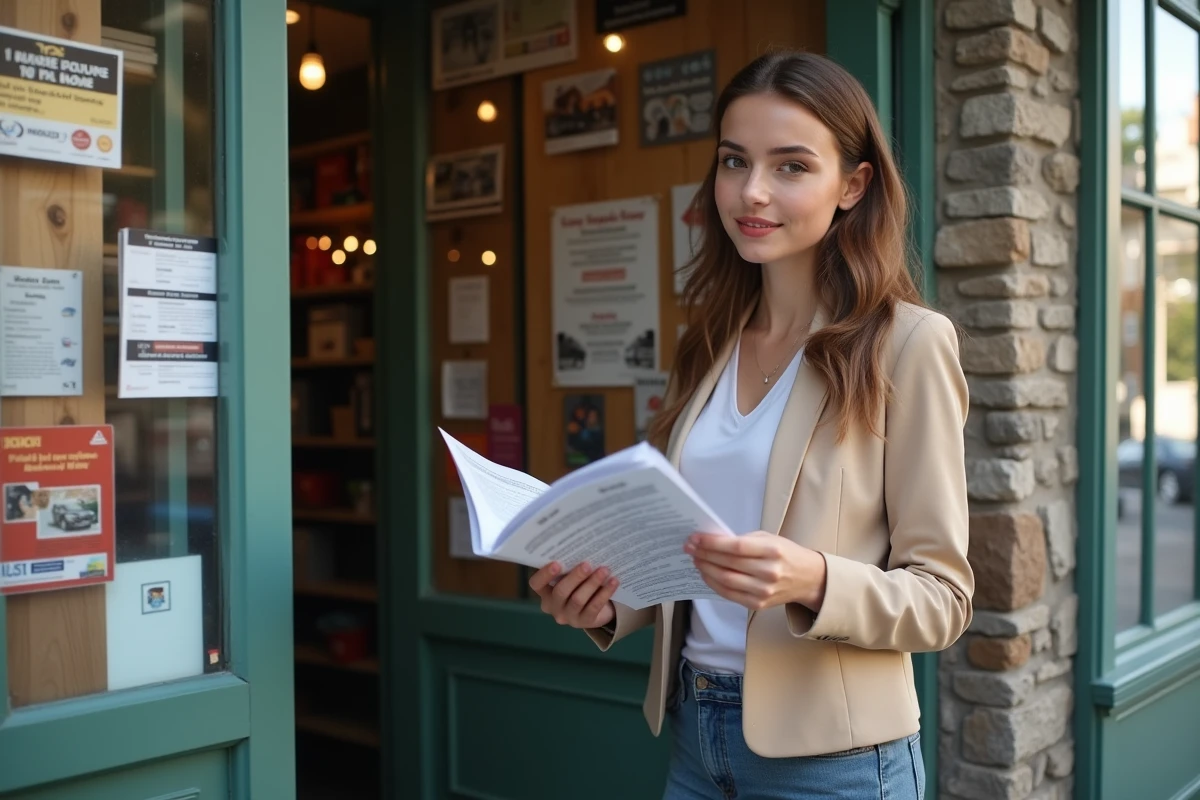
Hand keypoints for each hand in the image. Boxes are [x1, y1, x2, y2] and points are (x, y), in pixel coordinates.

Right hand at [528, 561, 619, 629]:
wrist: (597, 606)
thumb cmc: (580, 584)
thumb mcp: (571, 576)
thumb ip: (570, 566)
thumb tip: (583, 549)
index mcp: (545, 592)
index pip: (536, 584)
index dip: (544, 574)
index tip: (557, 563)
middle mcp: (553, 606)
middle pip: (560, 592)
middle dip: (575, 577)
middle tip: (587, 564)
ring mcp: (568, 617)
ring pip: (578, 600)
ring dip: (592, 583)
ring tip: (604, 570)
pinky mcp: (585, 622)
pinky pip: (594, 607)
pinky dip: (605, 593)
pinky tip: (613, 581)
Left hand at [686, 532, 826, 611]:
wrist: (808, 579)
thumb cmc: (785, 554)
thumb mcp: (768, 539)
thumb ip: (743, 540)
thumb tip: (711, 541)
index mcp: (773, 551)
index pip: (736, 547)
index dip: (713, 543)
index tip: (696, 538)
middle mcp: (769, 572)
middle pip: (728, 564)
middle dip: (704, 554)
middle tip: (689, 547)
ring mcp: (764, 591)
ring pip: (726, 581)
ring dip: (706, 569)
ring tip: (696, 559)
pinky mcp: (758, 604)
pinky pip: (729, 594)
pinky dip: (713, 584)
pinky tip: (706, 574)